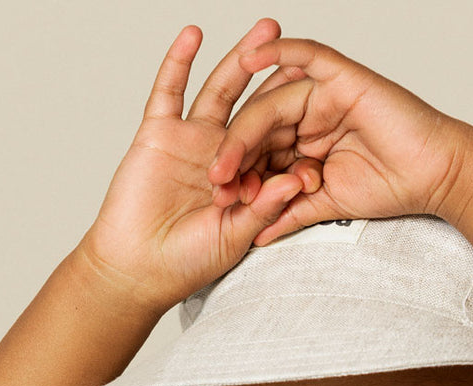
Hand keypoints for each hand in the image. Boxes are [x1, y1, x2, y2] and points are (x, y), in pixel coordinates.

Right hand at [76, 20, 325, 313]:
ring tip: (264, 30)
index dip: (302, 125)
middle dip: (279, 79)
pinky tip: (194, 36)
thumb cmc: (187, 263)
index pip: (279, 146)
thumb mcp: (236, 237)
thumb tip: (297, 181)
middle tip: (305, 51)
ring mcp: (191, 141)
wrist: (140, 270)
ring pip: (220, 92)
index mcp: (247, 180)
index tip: (332, 102)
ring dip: (239, 59)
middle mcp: (222, 154)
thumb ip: (266, 207)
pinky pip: (168, 92)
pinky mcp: (159, 134)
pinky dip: (178, 63)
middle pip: (256, 108)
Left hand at [206, 37, 472, 245]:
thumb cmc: (392, 187)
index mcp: (303, 144)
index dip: (239, 175)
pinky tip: (249, 60)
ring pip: (273, 100)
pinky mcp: (341, 76)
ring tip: (225, 155)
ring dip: (246, 126)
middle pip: (260, 127)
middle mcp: (309, 115)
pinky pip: (305, 55)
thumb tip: (255, 240)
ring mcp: (323, 93)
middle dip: (234, 154)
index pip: (261, 153)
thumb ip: (290, 214)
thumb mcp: (328, 206)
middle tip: (215, 182)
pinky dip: (278, 52)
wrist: (433, 176)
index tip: (220, 202)